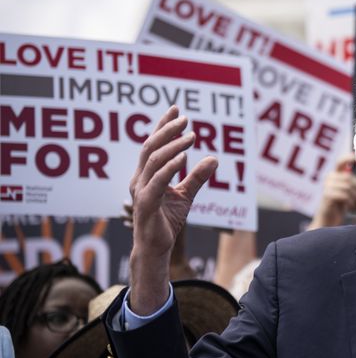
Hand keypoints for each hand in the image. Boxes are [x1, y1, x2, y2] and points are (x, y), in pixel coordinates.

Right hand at [128, 105, 216, 312]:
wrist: (156, 248)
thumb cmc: (167, 221)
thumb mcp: (186, 195)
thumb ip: (197, 177)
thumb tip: (214, 158)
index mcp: (145, 175)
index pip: (153, 144)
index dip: (163, 125)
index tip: (177, 109)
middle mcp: (139, 179)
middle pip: (150, 147)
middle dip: (167, 129)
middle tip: (185, 117)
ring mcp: (140, 191)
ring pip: (153, 161)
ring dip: (173, 146)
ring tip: (191, 135)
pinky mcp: (145, 204)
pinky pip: (157, 181)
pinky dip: (170, 167)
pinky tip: (184, 157)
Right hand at [308, 153, 355, 229]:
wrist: (328, 220)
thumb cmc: (341, 206)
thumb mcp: (350, 194)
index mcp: (335, 174)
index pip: (340, 161)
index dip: (348, 158)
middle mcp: (330, 177)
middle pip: (349, 178)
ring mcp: (327, 186)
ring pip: (348, 187)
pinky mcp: (326, 195)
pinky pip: (343, 195)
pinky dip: (351, 202)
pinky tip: (352, 207)